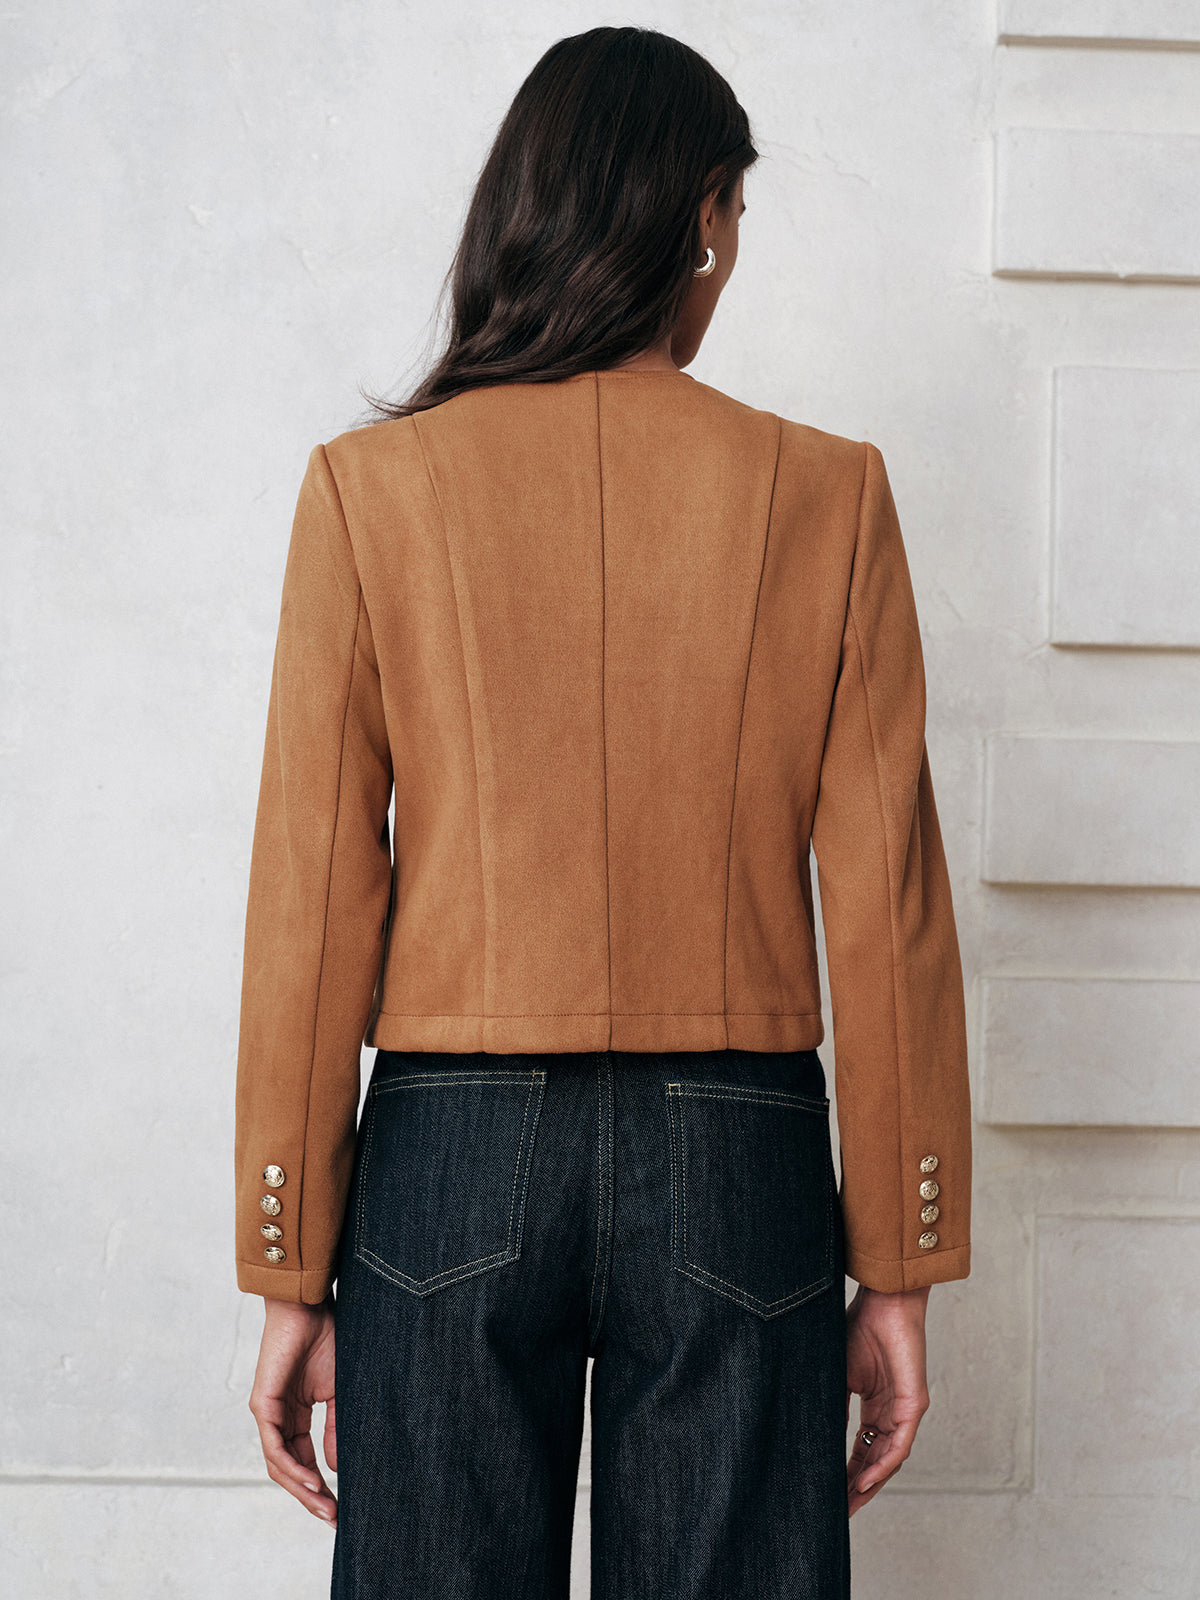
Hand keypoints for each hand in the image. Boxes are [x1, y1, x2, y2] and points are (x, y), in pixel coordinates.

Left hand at [248, 1292, 338, 1526]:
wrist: (310, 1306)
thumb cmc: (326, 1338)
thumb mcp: (337, 1392)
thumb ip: (335, 1429)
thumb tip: (336, 1470)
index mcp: (295, 1416)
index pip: (304, 1461)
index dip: (319, 1486)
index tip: (340, 1508)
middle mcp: (278, 1419)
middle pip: (289, 1471)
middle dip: (310, 1497)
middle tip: (332, 1517)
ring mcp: (268, 1413)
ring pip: (279, 1465)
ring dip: (301, 1489)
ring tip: (324, 1504)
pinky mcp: (263, 1404)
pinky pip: (274, 1446)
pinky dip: (293, 1467)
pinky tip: (312, 1480)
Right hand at [844, 1283, 930, 1514]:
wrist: (883, 1301)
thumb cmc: (860, 1327)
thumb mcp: (837, 1373)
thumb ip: (830, 1404)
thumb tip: (806, 1433)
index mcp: (873, 1405)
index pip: (860, 1449)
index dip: (846, 1473)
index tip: (828, 1494)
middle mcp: (892, 1413)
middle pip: (875, 1461)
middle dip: (857, 1488)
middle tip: (838, 1512)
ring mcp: (905, 1411)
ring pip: (889, 1459)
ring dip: (869, 1484)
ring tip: (849, 1504)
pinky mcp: (915, 1404)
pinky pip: (900, 1444)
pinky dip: (883, 1464)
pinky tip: (866, 1480)